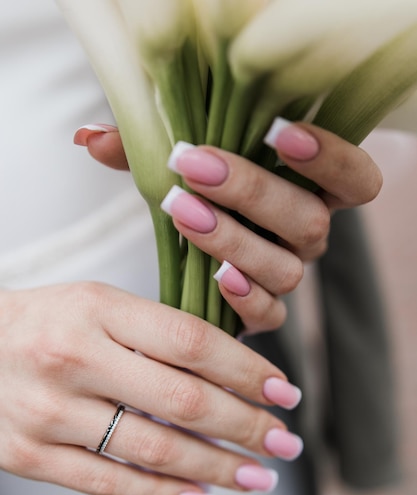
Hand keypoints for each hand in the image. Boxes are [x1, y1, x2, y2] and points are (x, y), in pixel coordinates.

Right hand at [0, 283, 302, 494]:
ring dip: (216, 469)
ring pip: (153, 448)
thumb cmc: (44, 323)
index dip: (247, 370)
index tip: (283, 392)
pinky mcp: (28, 455)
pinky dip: (163, 494)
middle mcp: (73, 358)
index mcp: (97, 309)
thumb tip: (233, 373)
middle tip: (284, 442)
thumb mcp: (98, 304)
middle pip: (183, 400)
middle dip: (246, 427)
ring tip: (256, 476)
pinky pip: (108, 483)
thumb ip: (157, 333)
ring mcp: (48, 412)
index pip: (192, 342)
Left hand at [74, 121, 381, 332]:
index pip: (353, 178)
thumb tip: (89, 139)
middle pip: (310, 221)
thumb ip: (144, 146)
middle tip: (196, 168)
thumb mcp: (174, 161)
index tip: (282, 133)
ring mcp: (287, 275)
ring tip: (185, 215)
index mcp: (308, 188)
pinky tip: (216, 278)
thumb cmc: (192, 191)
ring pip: (286, 269)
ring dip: (235, 242)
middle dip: (253, 192)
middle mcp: (307, 234)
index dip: (330, 158)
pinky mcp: (264, 313)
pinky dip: (244, 299)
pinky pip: (268, 315)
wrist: (186, 245)